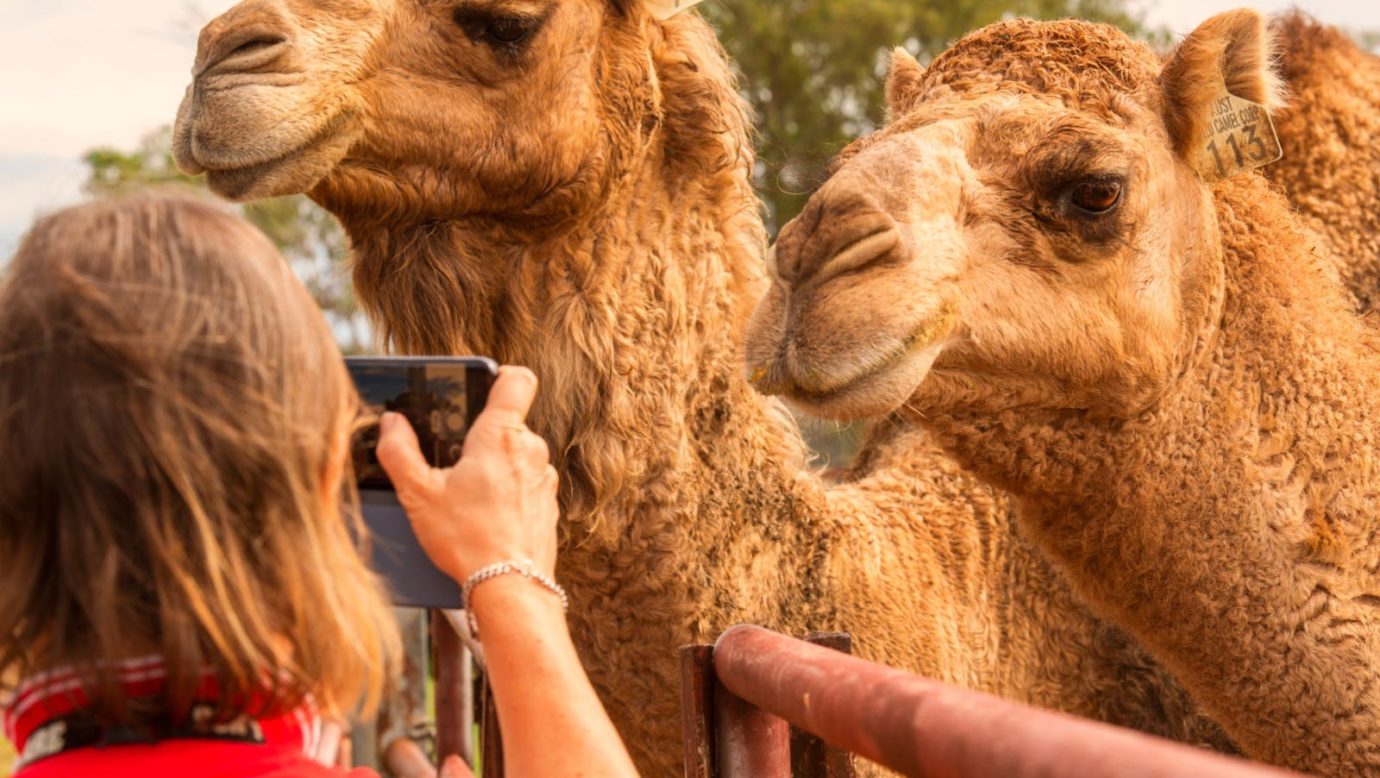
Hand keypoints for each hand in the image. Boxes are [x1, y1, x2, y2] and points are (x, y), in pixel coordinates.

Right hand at [376, 365, 559, 582]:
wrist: (509, 587)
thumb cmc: (466, 539)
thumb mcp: (418, 494)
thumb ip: (399, 451)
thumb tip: (392, 423)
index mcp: (500, 435)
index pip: (517, 379)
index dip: (498, 377)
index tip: (478, 389)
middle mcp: (530, 450)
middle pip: (509, 423)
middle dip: (481, 438)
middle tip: (455, 465)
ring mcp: (545, 477)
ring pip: (518, 456)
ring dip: (496, 468)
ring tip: (468, 497)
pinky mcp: (549, 504)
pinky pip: (527, 484)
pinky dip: (509, 493)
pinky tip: (487, 516)